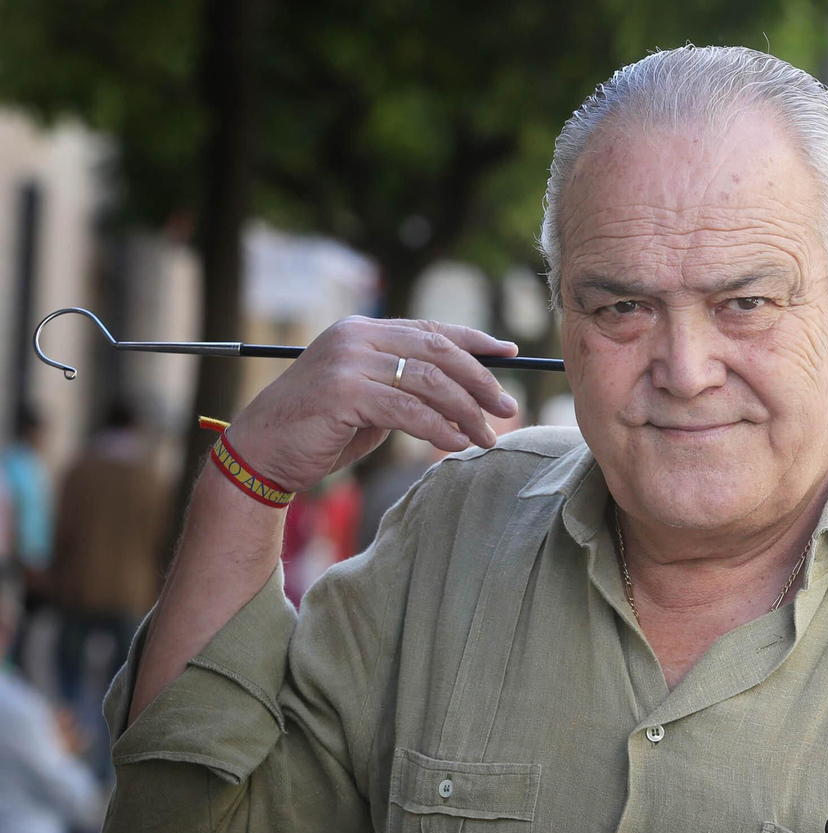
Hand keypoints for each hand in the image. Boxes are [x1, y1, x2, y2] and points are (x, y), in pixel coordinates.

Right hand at [223, 317, 519, 492]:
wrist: (262, 452)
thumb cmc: (320, 429)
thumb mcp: (369, 399)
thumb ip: (406, 386)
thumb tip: (466, 392)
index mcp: (362, 331)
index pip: (431, 329)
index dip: (475, 341)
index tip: (510, 354)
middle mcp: (355, 338)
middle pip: (437, 351)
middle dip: (479, 380)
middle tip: (506, 407)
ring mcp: (347, 363)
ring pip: (428, 382)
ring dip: (465, 411)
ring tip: (486, 437)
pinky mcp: (343, 394)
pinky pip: (408, 410)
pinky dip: (438, 428)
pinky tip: (455, 443)